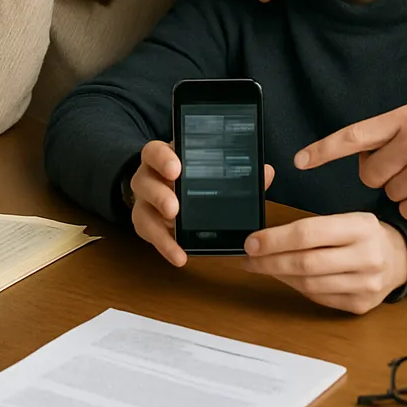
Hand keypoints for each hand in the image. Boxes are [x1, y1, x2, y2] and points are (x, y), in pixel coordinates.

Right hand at [130, 140, 274, 265]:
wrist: (165, 187)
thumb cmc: (192, 176)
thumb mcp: (209, 168)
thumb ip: (235, 170)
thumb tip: (266, 171)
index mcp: (164, 157)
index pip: (155, 151)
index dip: (163, 159)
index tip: (176, 169)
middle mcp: (148, 177)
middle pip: (143, 181)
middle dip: (159, 194)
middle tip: (174, 208)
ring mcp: (144, 201)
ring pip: (140, 210)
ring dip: (158, 224)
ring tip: (176, 231)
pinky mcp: (144, 223)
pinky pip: (148, 235)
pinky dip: (164, 246)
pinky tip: (180, 256)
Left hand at [244, 212, 406, 314]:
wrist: (400, 258)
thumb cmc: (363, 234)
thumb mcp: (345, 217)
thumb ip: (310, 225)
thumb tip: (264, 236)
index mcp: (360, 227)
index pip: (307, 233)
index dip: (274, 239)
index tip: (251, 242)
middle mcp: (367, 257)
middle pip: (305, 263)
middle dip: (269, 261)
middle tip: (248, 258)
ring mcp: (366, 285)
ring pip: (309, 284)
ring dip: (279, 275)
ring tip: (262, 266)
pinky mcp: (361, 305)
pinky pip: (318, 298)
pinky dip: (297, 287)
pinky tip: (286, 277)